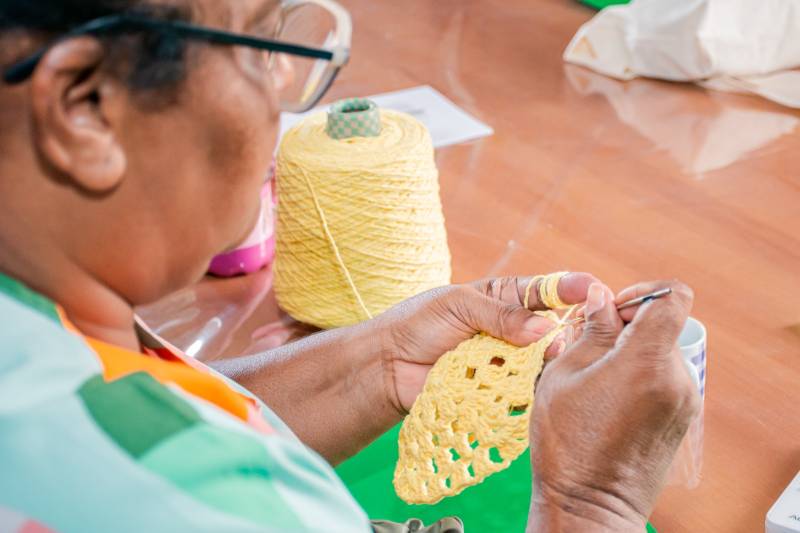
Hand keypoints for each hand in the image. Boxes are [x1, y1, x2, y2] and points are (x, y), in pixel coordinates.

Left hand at [377, 273, 597, 413]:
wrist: (389, 365)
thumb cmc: (418, 324)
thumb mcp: (459, 305)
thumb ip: (501, 315)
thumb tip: (545, 329)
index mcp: (504, 299)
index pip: (545, 291)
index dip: (571, 288)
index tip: (594, 288)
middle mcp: (512, 331)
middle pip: (553, 330)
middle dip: (568, 331)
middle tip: (572, 334)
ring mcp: (506, 362)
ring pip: (543, 363)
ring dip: (549, 362)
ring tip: (552, 361)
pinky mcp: (498, 391)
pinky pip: (525, 391)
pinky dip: (532, 389)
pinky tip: (537, 387)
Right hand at [527, 280, 700, 531]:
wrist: (589, 505)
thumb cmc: (567, 443)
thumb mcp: (564, 374)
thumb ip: (591, 330)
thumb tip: (600, 296)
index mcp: (646, 362)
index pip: (672, 297)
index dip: (642, 292)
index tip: (613, 308)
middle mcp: (676, 379)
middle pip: (663, 323)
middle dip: (627, 324)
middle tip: (589, 343)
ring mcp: (685, 400)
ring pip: (662, 349)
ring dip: (632, 350)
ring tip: (595, 375)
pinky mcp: (682, 417)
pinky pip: (664, 375)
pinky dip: (640, 373)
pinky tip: (609, 395)